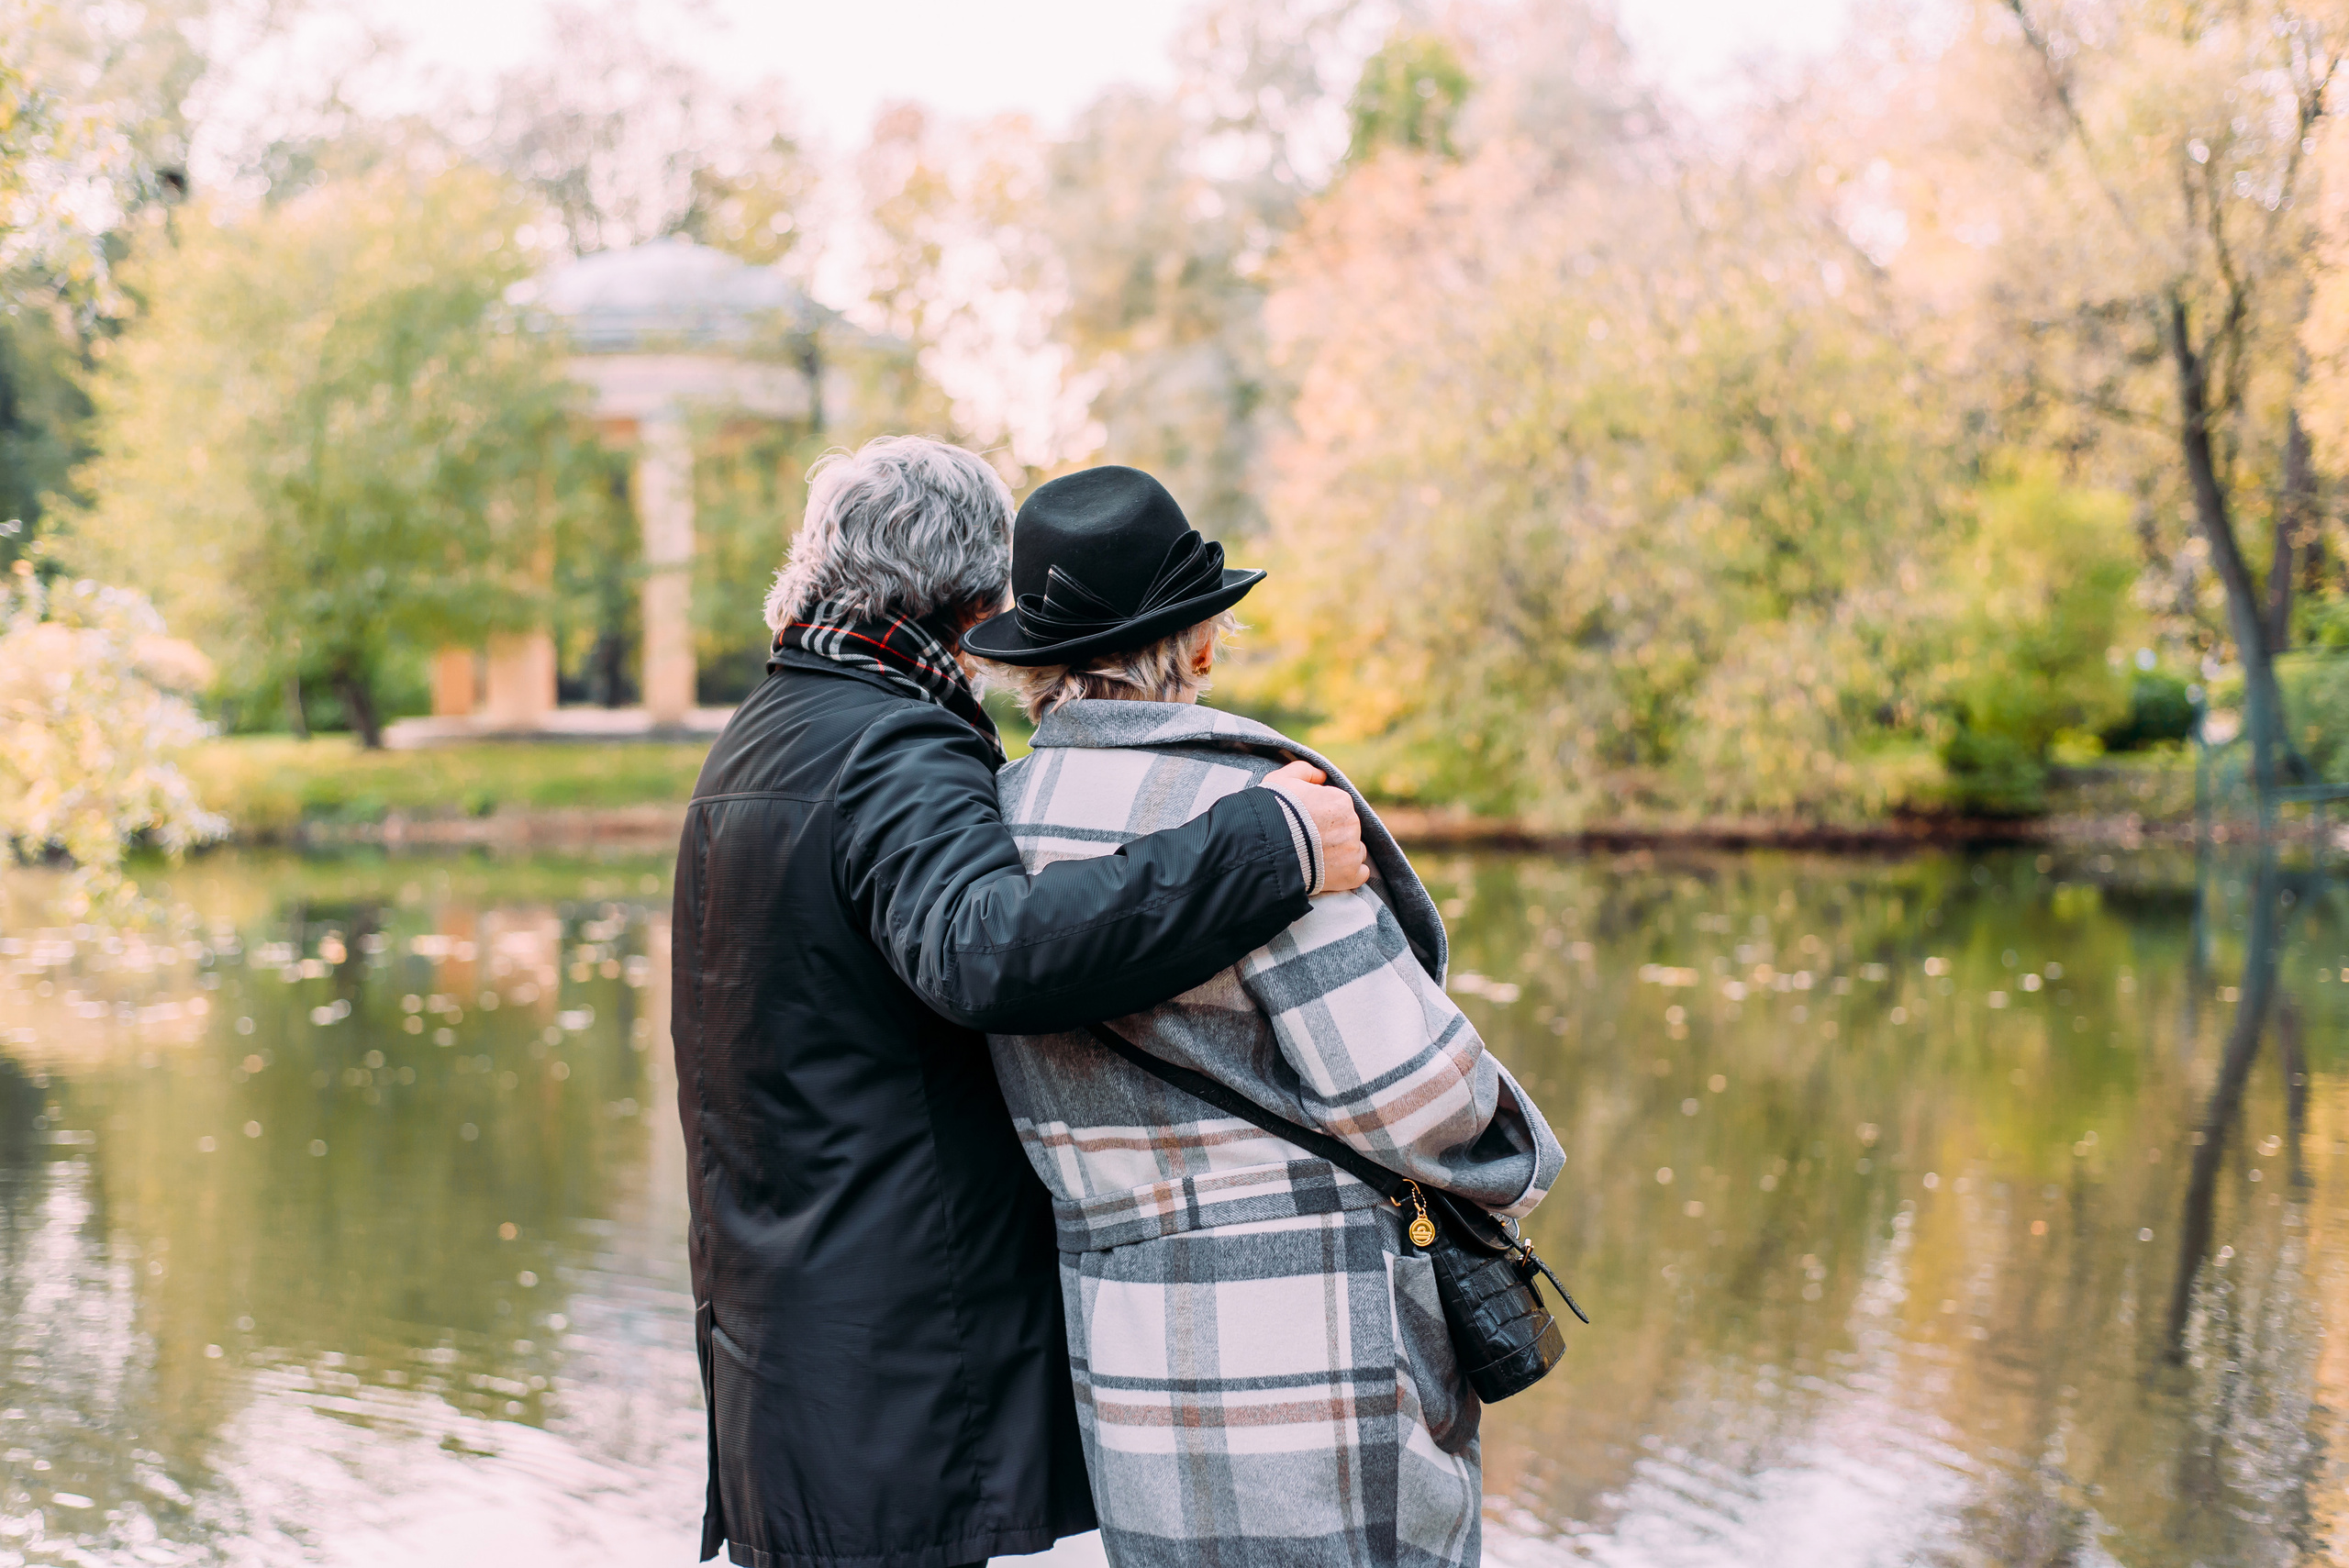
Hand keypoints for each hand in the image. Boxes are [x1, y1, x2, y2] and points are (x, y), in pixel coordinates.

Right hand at [1262, 762, 1368, 894]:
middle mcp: (1352, 824)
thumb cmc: (1272, 811)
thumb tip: (1321, 774)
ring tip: (1317, 860)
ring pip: (1355, 852)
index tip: (1307, 824)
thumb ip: (1304, 771)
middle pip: (1348, 829)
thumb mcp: (1281, 780)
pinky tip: (1332, 874)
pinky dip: (1349, 875)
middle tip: (1309, 843)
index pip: (1338, 807)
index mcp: (1340, 800)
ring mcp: (1352, 851)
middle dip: (1332, 835)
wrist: (1265, 848)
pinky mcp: (1350, 875)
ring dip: (1342, 855)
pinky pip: (1360, 874)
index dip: (1322, 815)